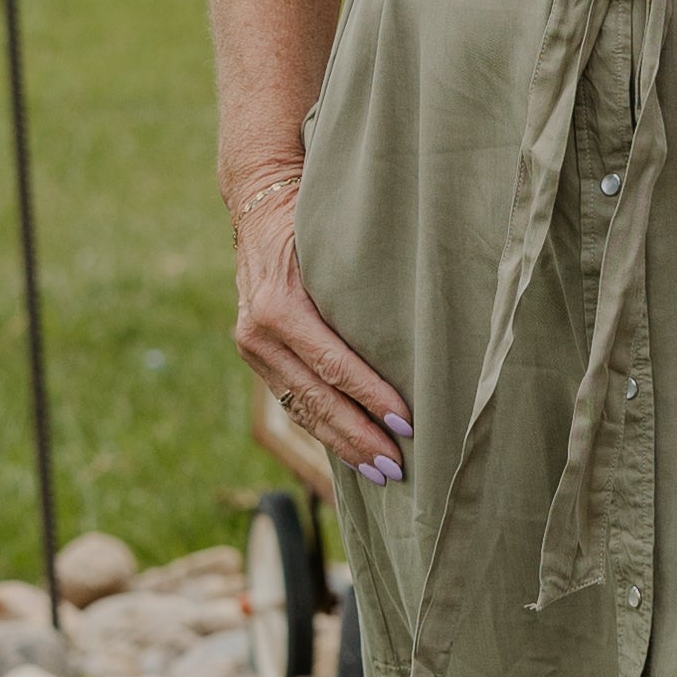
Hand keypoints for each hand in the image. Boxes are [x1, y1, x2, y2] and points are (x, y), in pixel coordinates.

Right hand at [229, 184, 414, 483]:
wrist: (257, 204)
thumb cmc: (312, 218)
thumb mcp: (333, 241)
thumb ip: (362, 285)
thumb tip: (424, 325)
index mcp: (277, 306)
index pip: (332, 364)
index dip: (370, 397)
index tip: (406, 423)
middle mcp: (258, 333)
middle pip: (316, 398)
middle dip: (359, 436)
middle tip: (397, 467)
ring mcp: (253, 348)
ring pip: (302, 409)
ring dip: (343, 443)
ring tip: (381, 472)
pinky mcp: (256, 356)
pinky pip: (293, 401)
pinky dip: (323, 428)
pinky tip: (351, 451)